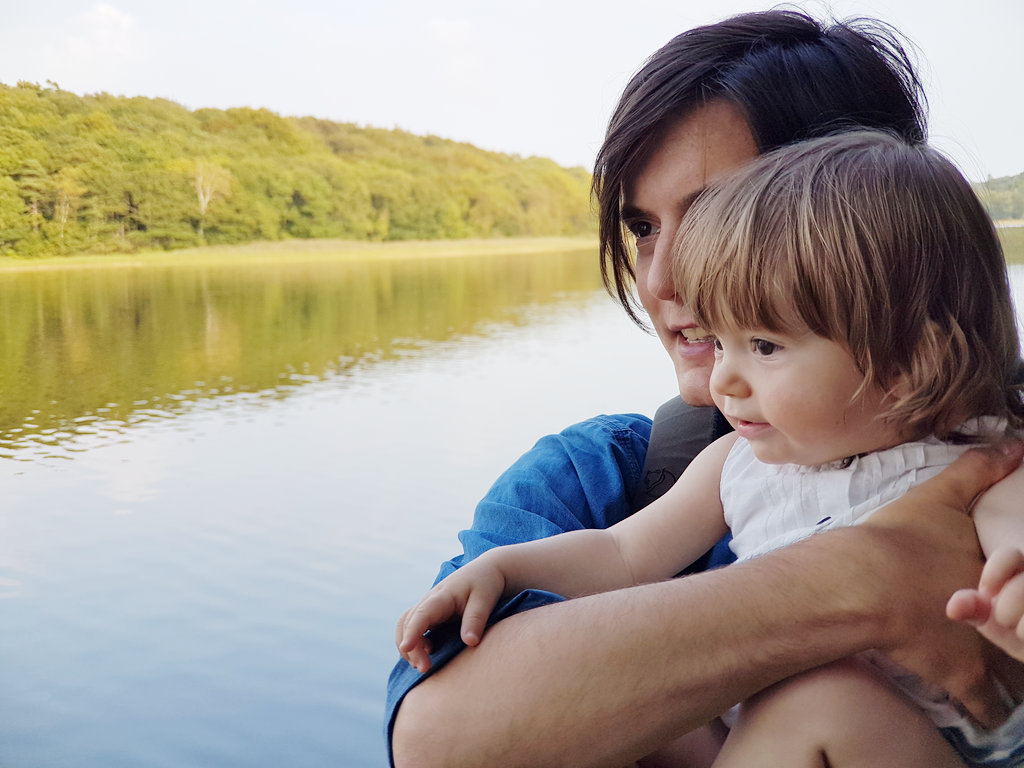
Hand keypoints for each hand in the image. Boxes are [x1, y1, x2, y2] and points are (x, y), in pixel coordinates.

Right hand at [395, 556, 506, 672]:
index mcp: (441, 596)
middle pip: (407, 623)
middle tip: (425, 668)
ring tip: (423, 667)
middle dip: (411, 647)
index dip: (412, 631)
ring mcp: (428, 609)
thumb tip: (470, 643)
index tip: (406, 647)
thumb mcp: (485, 599)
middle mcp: (429, 602)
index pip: (421, 614)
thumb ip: (476, 619)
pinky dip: (414, 644)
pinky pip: (414, 629)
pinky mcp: (432, 616)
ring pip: (405, 626)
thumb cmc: (486, 583)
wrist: (487, 571)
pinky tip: (426, 657)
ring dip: (409, 647)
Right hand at [863, 439, 1023, 727]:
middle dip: (1020, 623)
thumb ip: (977, 470)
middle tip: (1010, 622)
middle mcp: (1001, 607)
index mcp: (998, 564)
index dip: (1021, 588)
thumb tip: (1015, 444)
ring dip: (1011, 667)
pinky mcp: (961, 673)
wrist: (861, 582)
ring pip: (1014, 664)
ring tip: (1008, 669)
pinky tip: (988, 712)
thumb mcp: (937, 496)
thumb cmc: (897, 538)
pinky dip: (990, 710)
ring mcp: (985, 644)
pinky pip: (988, 703)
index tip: (1010, 594)